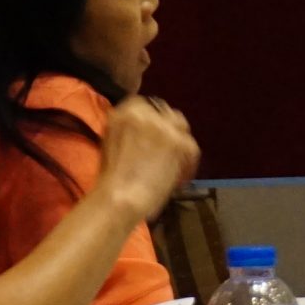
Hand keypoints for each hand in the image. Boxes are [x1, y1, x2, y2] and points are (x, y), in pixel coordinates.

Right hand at [95, 96, 199, 224]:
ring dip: (180, 141)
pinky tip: (182, 177)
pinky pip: (192, 148)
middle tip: (168, 149)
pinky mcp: (178, 142)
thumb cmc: (111, 180)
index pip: (145, 105)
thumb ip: (129, 131)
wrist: (118, 198)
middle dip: (168, 129)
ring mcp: (162, 125)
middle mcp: (143, 111)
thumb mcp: (113, 142)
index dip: (153, 121)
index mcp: (123, 111)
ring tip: (176, 161)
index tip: (154, 136)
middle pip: (166, 113)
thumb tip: (146, 133)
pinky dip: (189, 163)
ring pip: (181, 127)